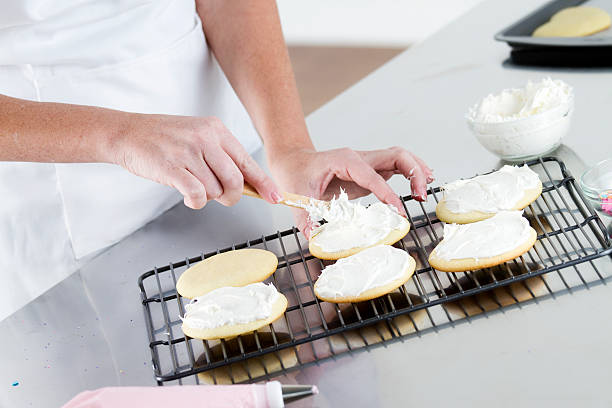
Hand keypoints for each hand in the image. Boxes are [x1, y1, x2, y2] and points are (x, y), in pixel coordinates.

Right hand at [112, 114, 279, 208]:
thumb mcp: (198, 136)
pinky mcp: (173, 167)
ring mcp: (189, 152)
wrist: (128, 133)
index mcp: (216, 130)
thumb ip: (221, 156)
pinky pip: (197, 195)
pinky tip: (187, 196)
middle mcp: (206, 138)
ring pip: (215, 190)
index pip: (247, 161)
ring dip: (207, 196)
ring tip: (192, 185)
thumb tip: (246, 183)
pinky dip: (195, 202)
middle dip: (232, 196)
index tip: (276, 197)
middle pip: (236, 180)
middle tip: (222, 197)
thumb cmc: (165, 138)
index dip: (263, 183)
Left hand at [269, 146, 432, 236]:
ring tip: (426, 189)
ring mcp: (366, 162)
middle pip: (396, 155)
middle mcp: (358, 157)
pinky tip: (420, 184)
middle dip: (413, 172)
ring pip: (400, 157)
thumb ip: (307, 219)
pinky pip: (396, 166)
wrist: (292, 161)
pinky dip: (411, 173)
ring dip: (417, 170)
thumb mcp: (297, 199)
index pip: (371, 174)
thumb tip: (316, 238)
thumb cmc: (295, 175)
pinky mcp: (369, 170)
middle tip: (421, 196)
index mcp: (343, 160)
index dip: (386, 192)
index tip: (397, 210)